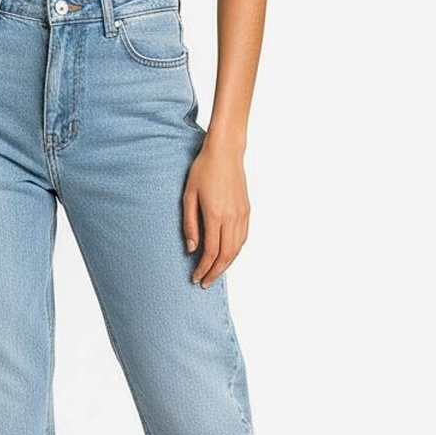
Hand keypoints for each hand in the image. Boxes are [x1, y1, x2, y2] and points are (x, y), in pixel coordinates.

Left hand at [182, 143, 250, 286]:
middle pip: (226, 255)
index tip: (195, 277)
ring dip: (226, 264)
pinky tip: (227, 255)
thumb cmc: (203, 170)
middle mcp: (231, 218)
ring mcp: (242, 214)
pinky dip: (235, 251)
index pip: (210, 252)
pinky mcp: (247, 210)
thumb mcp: (188, 196)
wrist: (225, 152)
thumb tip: (191, 248)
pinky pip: (243, 237)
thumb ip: (189, 224)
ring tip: (215, 272)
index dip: (203, 268)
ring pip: (237, 249)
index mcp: (215, 215)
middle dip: (215, 272)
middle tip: (205, 282)